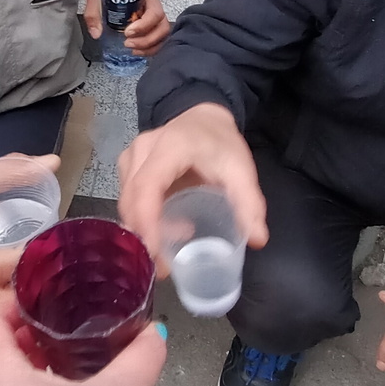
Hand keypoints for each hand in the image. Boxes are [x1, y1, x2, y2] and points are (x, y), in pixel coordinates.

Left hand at [83, 0, 170, 56]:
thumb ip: (94, 13)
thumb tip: (96, 32)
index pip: (155, 12)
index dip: (144, 25)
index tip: (128, 32)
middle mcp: (153, 4)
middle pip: (161, 26)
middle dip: (146, 39)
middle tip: (128, 43)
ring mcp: (154, 15)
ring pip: (162, 34)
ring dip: (149, 45)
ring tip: (132, 49)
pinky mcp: (151, 24)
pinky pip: (158, 38)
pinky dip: (150, 48)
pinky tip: (137, 50)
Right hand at [118, 102, 267, 270]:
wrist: (204, 117)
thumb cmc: (220, 144)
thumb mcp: (240, 170)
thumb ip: (249, 203)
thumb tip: (257, 240)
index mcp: (170, 147)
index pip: (147, 186)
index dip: (146, 221)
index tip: (154, 253)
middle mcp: (143, 149)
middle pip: (131, 199)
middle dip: (144, 236)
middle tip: (163, 268)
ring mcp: (131, 156)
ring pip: (127, 201)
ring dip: (143, 229)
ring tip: (168, 251)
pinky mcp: (127, 165)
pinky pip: (128, 198)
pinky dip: (141, 219)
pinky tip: (164, 230)